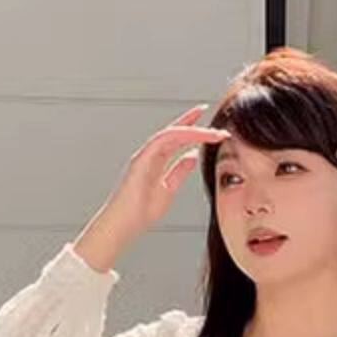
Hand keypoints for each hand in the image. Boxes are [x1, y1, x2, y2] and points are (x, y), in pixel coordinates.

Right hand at [81, 104, 229, 258]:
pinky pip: (163, 140)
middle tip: (207, 111)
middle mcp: (149, 155)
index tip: (208, 124)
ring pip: (171, 133)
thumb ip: (179, 171)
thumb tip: (192, 155)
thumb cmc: (140, 213)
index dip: (191, 128)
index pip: (176, 140)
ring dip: (193, 130)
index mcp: (155, 162)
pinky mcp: (140, 159)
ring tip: (213, 132)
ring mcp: (144, 156)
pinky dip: (181, 135)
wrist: (124, 226)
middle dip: (191, 121)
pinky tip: (197, 135)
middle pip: (173, 132)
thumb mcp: (168, 189)